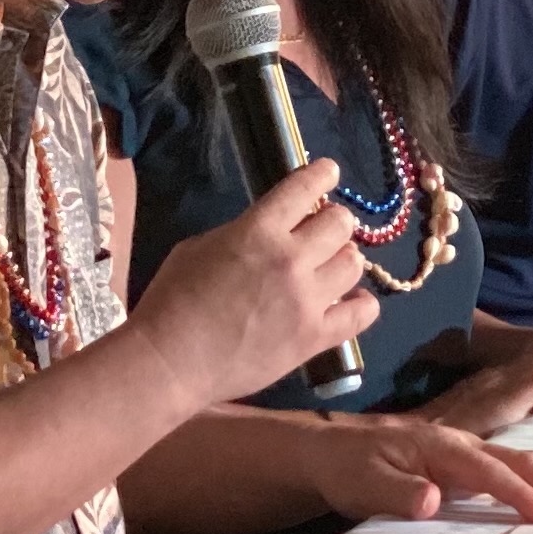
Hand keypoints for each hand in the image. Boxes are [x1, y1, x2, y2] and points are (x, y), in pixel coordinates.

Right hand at [131, 159, 379, 408]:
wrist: (170, 361)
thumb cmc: (170, 301)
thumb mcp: (197, 248)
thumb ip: (240, 235)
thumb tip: (267, 235)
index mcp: (256, 231)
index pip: (303, 189)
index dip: (321, 175)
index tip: (329, 172)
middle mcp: (290, 259)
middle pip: (340, 223)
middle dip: (331, 222)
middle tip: (320, 233)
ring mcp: (307, 300)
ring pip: (354, 263)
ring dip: (342, 260)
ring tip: (328, 269)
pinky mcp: (315, 337)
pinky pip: (362, 313)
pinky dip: (359, 303)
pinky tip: (347, 302)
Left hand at [307, 416, 532, 524]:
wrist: (329, 452)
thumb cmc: (345, 469)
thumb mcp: (360, 483)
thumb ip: (395, 492)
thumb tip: (434, 500)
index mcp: (441, 447)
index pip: (489, 473)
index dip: (520, 496)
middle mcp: (464, 446)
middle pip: (525, 461)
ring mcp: (471, 455)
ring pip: (531, 463)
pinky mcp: (472, 469)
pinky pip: (521, 474)